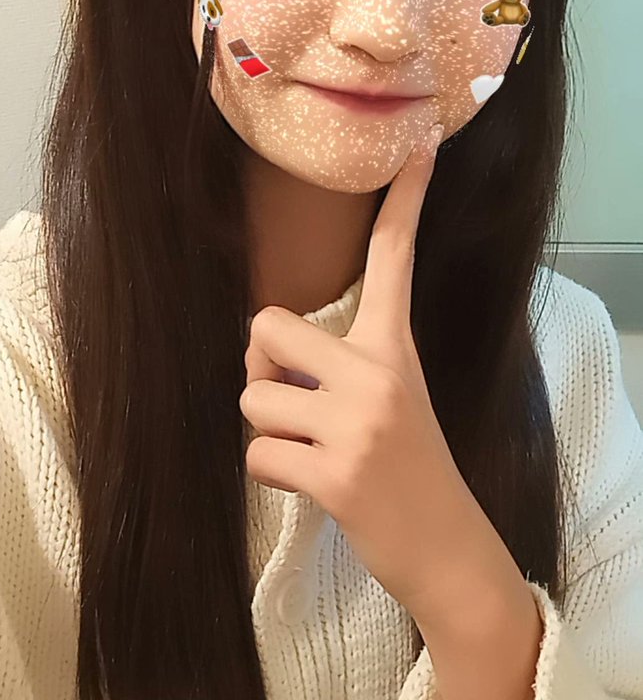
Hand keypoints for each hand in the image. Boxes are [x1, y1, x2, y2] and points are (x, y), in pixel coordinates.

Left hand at [240, 124, 508, 630]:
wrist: (448, 549)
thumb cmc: (410, 467)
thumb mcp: (393, 398)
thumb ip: (340, 362)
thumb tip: (261, 350)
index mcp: (394, 347)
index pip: (394, 260)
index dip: (404, 203)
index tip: (420, 150)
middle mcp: (377, 373)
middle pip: (263, 327)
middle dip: (261, 368)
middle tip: (295, 402)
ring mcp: (358, 423)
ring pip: (250, 399)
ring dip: (267, 430)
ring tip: (312, 451)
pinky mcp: (336, 473)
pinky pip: (256, 455)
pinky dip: (271, 474)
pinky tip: (312, 486)